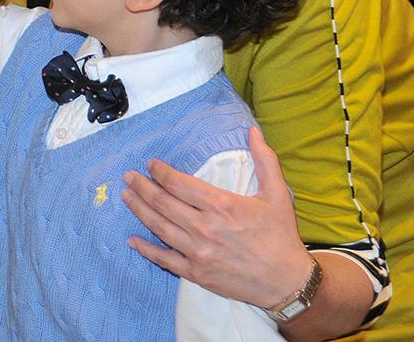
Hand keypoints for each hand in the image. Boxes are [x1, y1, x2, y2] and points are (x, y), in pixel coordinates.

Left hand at [121, 126, 313, 308]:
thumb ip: (264, 160)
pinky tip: (133, 240)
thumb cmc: (281, 237)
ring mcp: (198, 252)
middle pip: (163, 202)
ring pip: (159, 227)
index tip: (150, 164)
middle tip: (128, 177)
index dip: (160, 172)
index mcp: (221, 205)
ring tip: (125, 197)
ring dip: (139, 210)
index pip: (179, 183)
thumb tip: (253, 131)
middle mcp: (204, 227)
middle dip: (142, 187)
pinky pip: (164, 259)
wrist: (287, 282)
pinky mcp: (197, 273)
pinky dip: (146, 249)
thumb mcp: (277, 194)